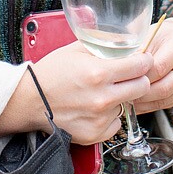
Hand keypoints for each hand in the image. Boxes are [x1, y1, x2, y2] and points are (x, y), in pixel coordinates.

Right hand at [26, 42, 152, 145]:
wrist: (29, 102)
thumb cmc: (50, 74)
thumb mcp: (75, 49)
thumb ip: (102, 43)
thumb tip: (126, 39)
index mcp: (99, 73)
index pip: (141, 66)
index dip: (144, 60)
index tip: (142, 60)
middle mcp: (102, 98)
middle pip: (143, 87)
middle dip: (138, 79)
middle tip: (127, 76)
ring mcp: (100, 118)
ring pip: (128, 105)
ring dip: (121, 98)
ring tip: (100, 93)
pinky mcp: (95, 134)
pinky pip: (115, 123)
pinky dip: (109, 116)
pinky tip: (94, 109)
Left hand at [132, 20, 172, 115]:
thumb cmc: (158, 38)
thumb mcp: (146, 37)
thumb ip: (135, 53)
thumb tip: (117, 70)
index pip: (159, 68)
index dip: (140, 77)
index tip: (123, 81)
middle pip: (165, 86)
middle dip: (142, 93)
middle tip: (124, 95)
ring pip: (168, 98)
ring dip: (146, 102)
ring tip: (129, 100)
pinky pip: (170, 103)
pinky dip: (152, 105)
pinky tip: (139, 103)